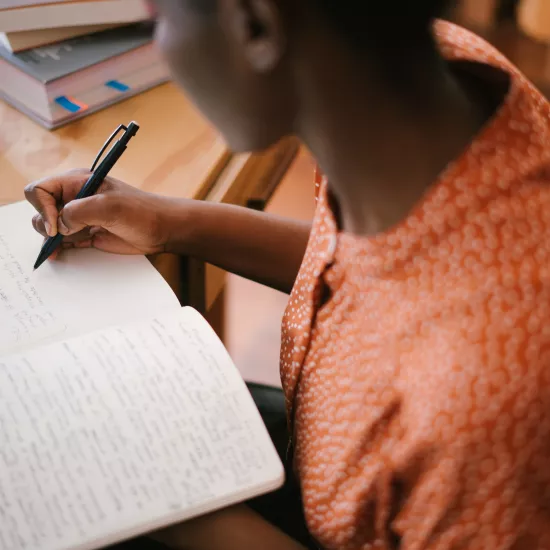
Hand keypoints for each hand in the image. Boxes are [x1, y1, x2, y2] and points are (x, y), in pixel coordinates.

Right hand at [25, 170, 175, 256]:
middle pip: (41, 210)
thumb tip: (58, 226)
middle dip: (45, 224)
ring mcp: (80, 217)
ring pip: (50, 227)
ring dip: (50, 239)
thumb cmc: (141, 211)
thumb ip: (77, 212)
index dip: (42, 207)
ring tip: (58, 248)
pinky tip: (58, 254)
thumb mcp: (108, 206)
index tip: (56, 224)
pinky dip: (58, 248)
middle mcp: (75, 198)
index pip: (41, 189)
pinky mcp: (87, 233)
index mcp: (77, 182)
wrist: (162, 229)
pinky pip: (64, 241)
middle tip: (60, 236)